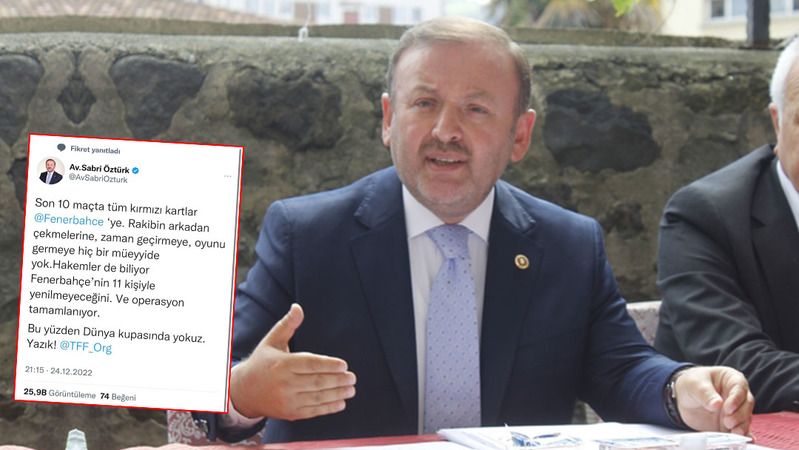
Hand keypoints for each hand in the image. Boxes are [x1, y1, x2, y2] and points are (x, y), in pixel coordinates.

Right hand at [229, 303, 356, 420]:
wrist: (244, 391)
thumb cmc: (262, 363)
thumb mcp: (272, 341)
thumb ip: (288, 325)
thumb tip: (298, 307)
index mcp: (282, 364)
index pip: (310, 364)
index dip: (329, 365)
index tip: (344, 365)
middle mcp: (284, 383)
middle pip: (317, 382)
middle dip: (338, 380)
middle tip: (352, 377)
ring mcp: (287, 400)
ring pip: (317, 397)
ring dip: (337, 394)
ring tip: (351, 389)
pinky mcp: (290, 413)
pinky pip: (313, 411)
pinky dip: (328, 408)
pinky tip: (341, 403)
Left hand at [675, 366, 753, 434]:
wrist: (685, 397)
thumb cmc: (692, 384)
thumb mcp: (695, 384)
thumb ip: (705, 393)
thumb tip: (717, 404)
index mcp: (731, 379)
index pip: (740, 387)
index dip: (736, 398)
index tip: (728, 408)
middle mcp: (738, 395)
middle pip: (746, 404)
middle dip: (740, 414)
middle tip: (728, 421)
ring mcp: (736, 410)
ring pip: (745, 418)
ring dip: (741, 426)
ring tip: (734, 433)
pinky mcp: (732, 423)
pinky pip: (740, 429)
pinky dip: (742, 435)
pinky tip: (741, 440)